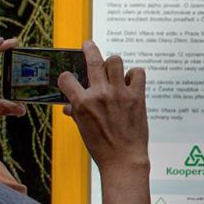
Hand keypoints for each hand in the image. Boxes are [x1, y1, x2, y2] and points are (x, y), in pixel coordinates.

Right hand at [58, 40, 149, 173]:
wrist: (123, 158)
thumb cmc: (101, 146)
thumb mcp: (82, 129)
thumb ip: (75, 112)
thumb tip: (68, 106)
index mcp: (82, 103)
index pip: (67, 78)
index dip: (66, 77)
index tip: (69, 77)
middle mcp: (100, 94)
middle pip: (93, 60)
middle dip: (89, 49)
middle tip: (88, 44)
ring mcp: (120, 93)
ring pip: (116, 61)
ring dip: (113, 63)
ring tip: (113, 68)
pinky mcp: (137, 96)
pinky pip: (137, 72)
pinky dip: (134, 74)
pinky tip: (130, 81)